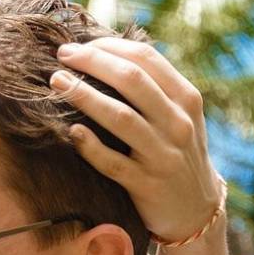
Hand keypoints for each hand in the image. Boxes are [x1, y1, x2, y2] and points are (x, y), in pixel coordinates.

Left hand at [50, 37, 221, 241]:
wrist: (196, 209)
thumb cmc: (177, 152)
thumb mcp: (179, 116)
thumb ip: (154, 87)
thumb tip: (105, 52)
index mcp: (186, 99)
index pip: (147, 60)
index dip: (110, 47)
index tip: (81, 44)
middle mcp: (178, 124)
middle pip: (131, 80)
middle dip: (93, 62)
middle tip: (62, 55)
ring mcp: (163, 155)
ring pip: (121, 118)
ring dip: (85, 96)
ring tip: (57, 82)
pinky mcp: (147, 185)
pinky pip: (114, 163)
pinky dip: (91, 146)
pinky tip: (71, 132)